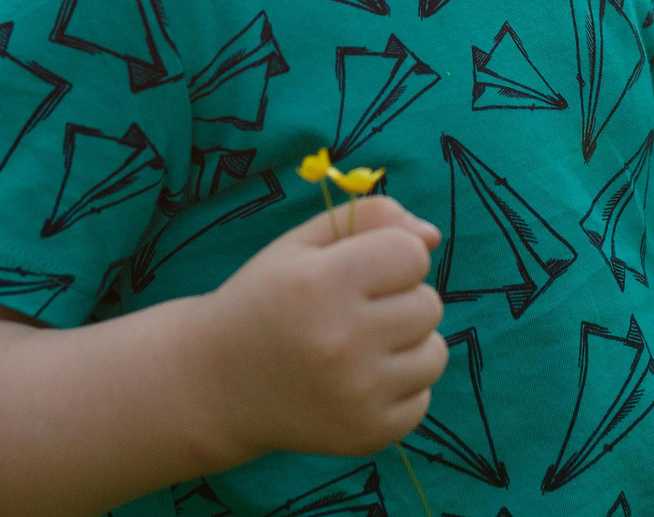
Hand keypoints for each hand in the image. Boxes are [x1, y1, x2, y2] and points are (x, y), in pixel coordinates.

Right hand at [189, 192, 449, 464]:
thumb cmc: (266, 300)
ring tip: (359, 346)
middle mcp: (341, 341)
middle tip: (352, 311)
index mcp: (322, 283)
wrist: (218, 384)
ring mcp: (357, 394)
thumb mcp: (302, 244)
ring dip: (407, 345)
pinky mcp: (367, 434)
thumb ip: (368, 219)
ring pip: (435, 353)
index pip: (412, 254)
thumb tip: (432, 235)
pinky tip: (356, 382)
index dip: (391, 256)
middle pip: (429, 304)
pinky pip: (423, 398)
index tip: (358, 270)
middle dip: (399, 300)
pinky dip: (399, 388)